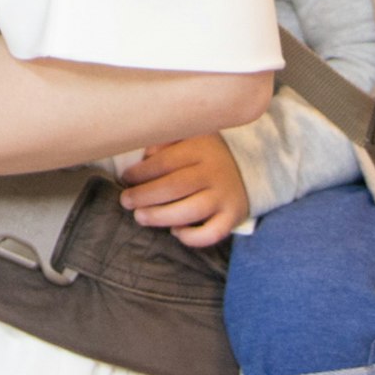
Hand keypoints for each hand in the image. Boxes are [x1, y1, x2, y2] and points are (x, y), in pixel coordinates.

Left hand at [118, 132, 249, 247]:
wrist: (249, 168)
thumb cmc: (207, 154)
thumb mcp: (189, 137)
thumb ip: (166, 141)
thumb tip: (143, 154)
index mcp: (201, 148)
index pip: (166, 161)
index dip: (141, 172)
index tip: (125, 178)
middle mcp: (214, 172)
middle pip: (175, 186)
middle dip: (145, 196)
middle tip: (126, 201)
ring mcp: (224, 196)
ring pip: (191, 211)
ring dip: (161, 216)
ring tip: (140, 217)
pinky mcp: (233, 217)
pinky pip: (212, 233)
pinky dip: (192, 237)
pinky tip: (175, 232)